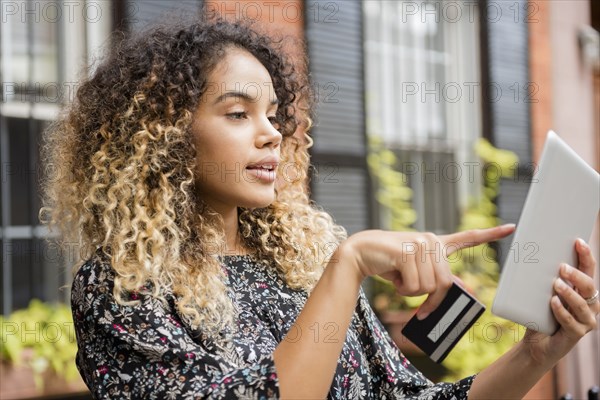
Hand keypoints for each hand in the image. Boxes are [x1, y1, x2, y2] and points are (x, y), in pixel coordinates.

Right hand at [340, 224, 515, 317]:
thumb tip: (466, 289)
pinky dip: (403, 290)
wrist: (360, 253)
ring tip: (400, 280)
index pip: (468, 237)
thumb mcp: (415, 271)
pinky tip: (394, 276)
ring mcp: (420, 244)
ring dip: (412, 293)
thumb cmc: (388, 264)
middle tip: (417, 304)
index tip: (512, 227)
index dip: (491, 234)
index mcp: (436, 243)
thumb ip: (437, 277)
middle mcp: (431, 240)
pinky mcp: (407, 251)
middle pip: (445, 282)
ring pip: (430, 286)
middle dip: (430, 300)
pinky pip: (415, 285)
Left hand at [523, 238, 598, 365]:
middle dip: (577, 275)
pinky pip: (571, 321)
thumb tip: (532, 253)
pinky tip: (552, 303)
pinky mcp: (576, 334)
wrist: (536, 343)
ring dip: (569, 293)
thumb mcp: (542, 293)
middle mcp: (589, 305)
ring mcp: (586, 321)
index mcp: (583, 291)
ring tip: (556, 284)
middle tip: (561, 267)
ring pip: (582, 304)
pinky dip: (561, 311)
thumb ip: (544, 278)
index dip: (586, 255)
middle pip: (589, 286)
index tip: (578, 242)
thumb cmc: (540, 315)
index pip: (588, 270)